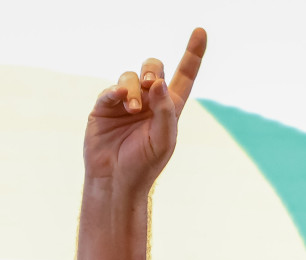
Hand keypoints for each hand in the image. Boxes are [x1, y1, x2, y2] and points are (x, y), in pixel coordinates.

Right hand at [85, 29, 206, 200]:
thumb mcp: (163, 140)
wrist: (115, 182)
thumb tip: (158, 83)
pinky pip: (111, 89)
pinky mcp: (105, 107)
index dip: (193, 53)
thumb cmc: (144, 165)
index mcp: (169, 107)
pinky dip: (116, 91)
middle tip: (150, 83)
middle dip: (152, 69)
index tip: (200, 31)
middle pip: (153, 67)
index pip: (184, 75)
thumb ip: (165, 111)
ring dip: (134, 89)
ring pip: (131, 76)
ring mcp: (125, 102)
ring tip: (133, 109)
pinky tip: (120, 99)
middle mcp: (148, 100)